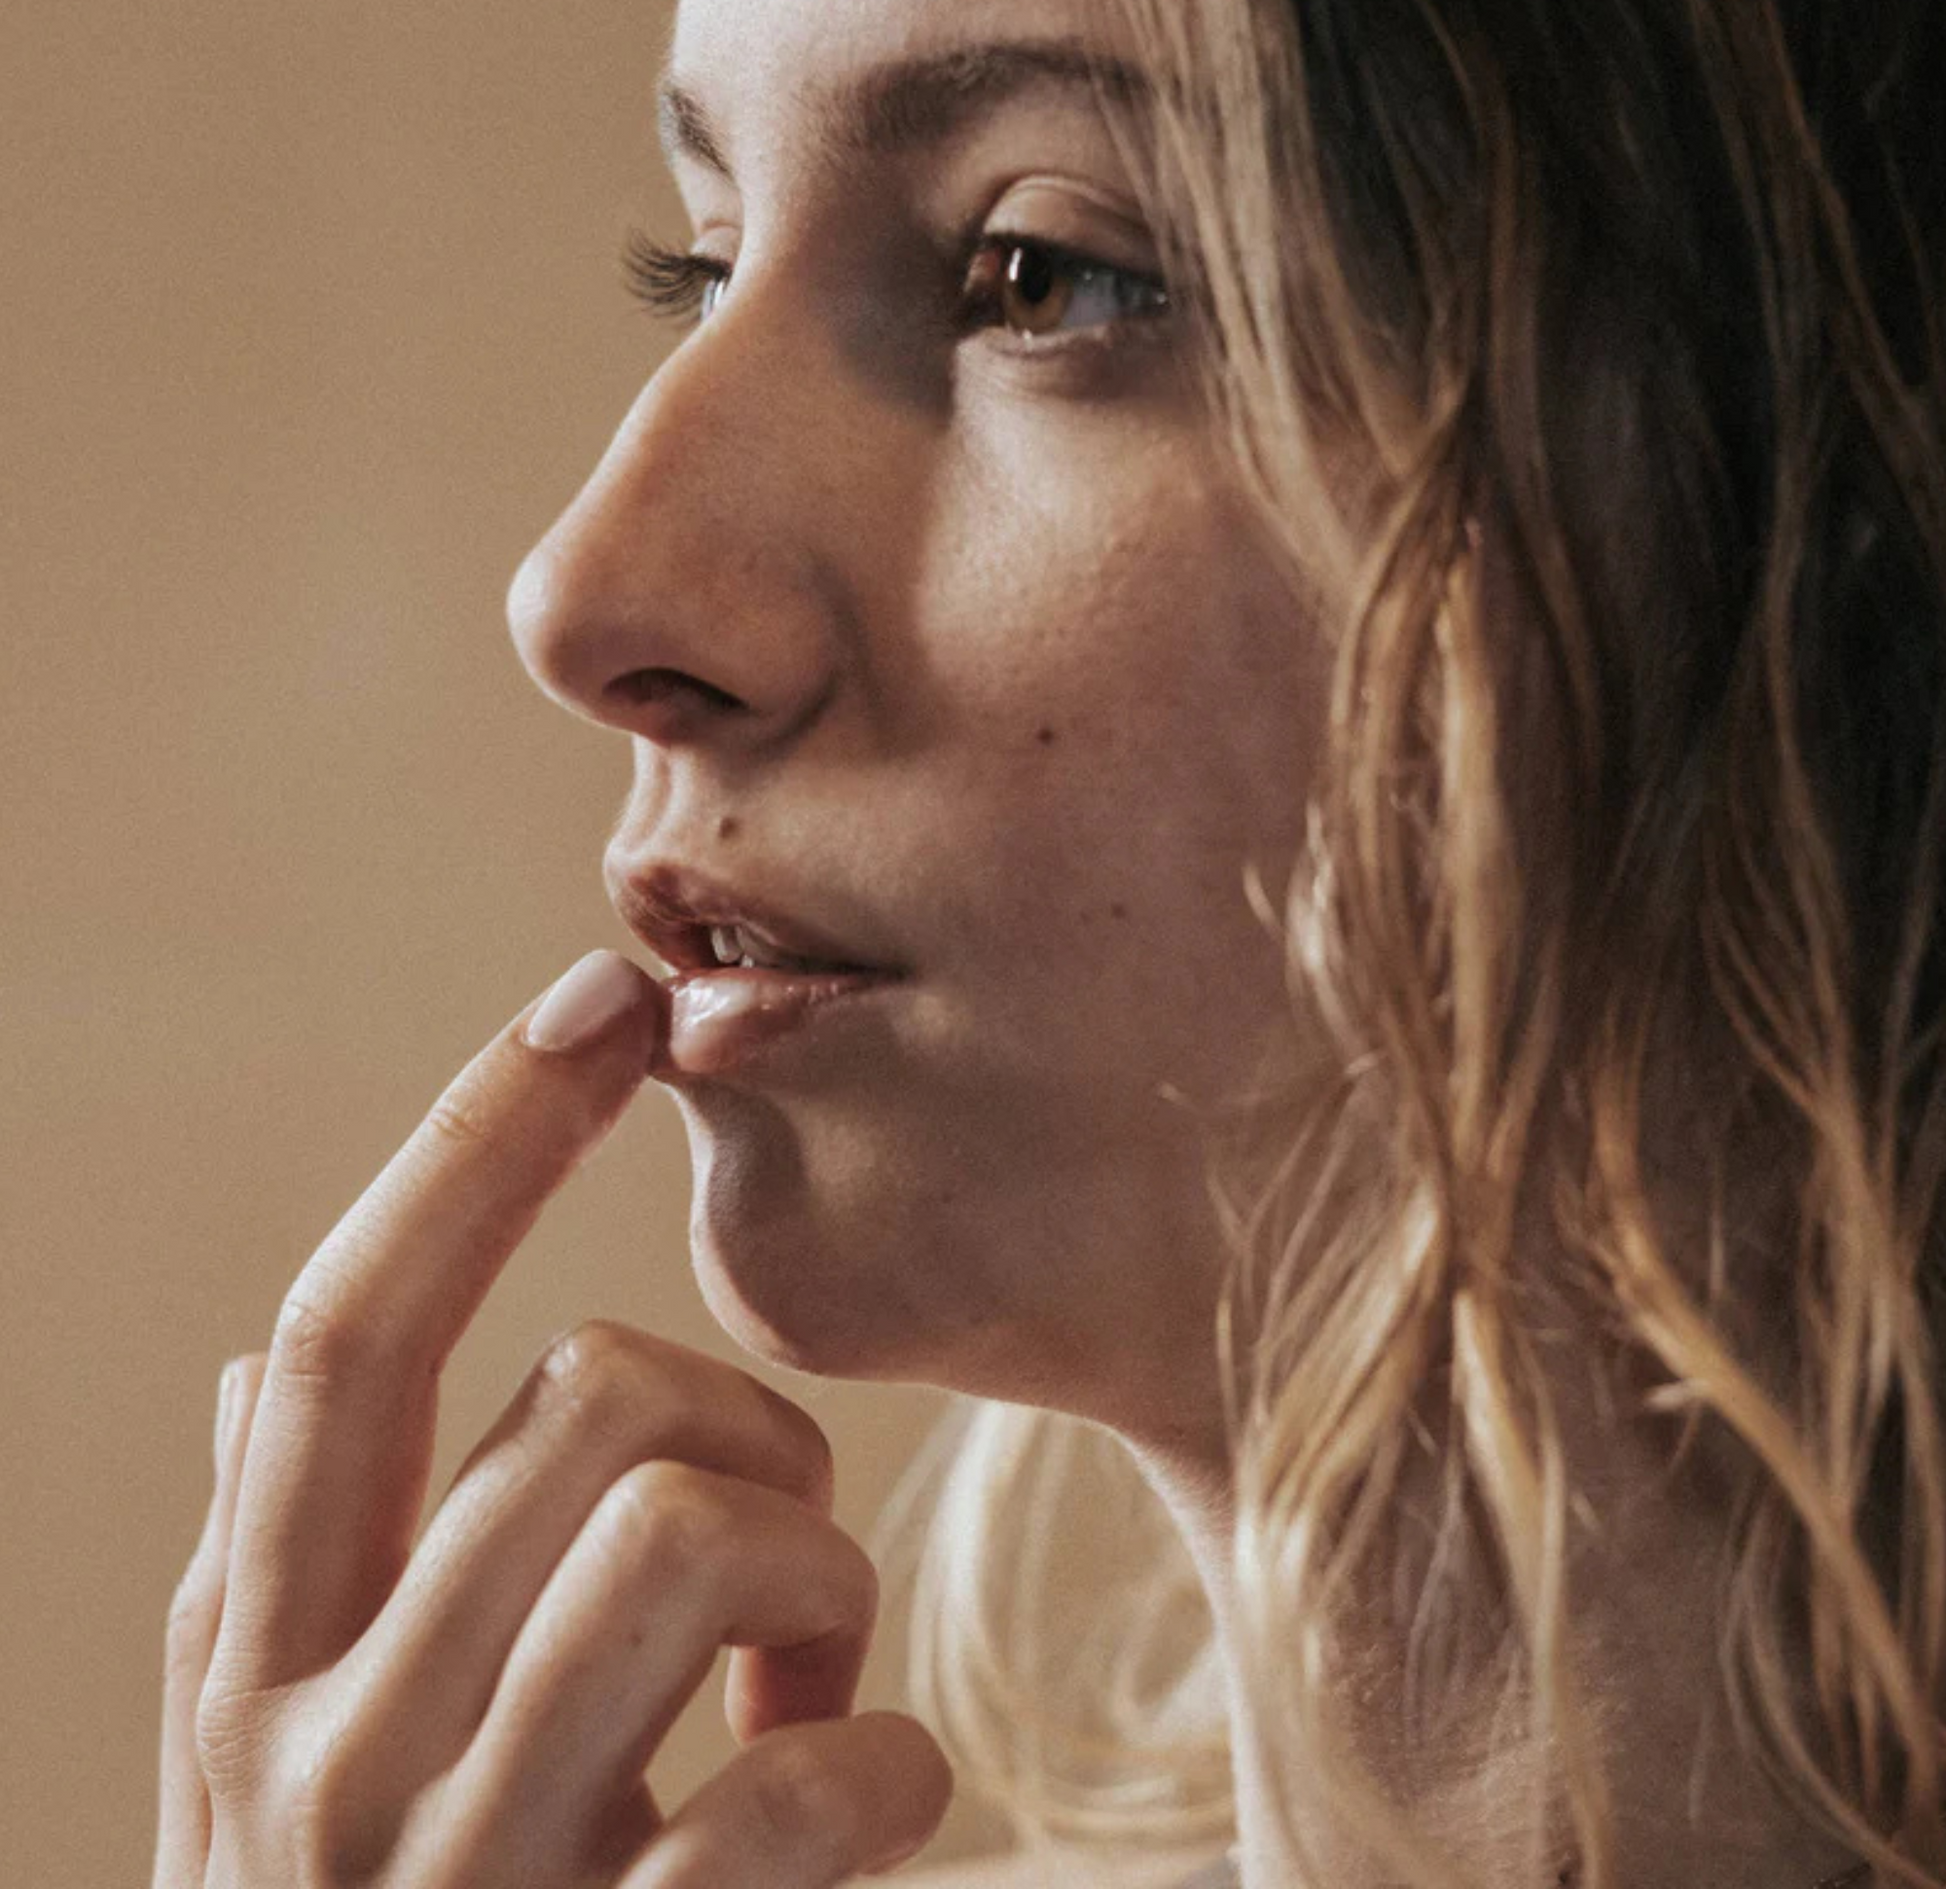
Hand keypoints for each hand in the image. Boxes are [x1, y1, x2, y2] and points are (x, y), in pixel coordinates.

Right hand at [152, 950, 952, 1886]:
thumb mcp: (278, 1765)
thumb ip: (274, 1568)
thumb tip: (256, 1372)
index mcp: (249, 1659)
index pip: (343, 1326)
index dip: (474, 1137)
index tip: (603, 995)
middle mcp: (322, 1754)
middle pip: (587, 1403)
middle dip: (741, 1430)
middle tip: (771, 1553)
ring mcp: (464, 1882)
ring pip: (688, 1529)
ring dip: (810, 1572)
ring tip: (804, 1676)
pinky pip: (795, 1779)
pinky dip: (877, 1760)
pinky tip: (863, 1809)